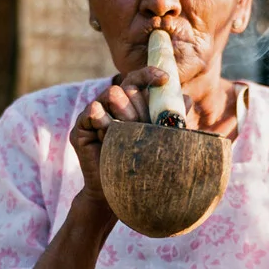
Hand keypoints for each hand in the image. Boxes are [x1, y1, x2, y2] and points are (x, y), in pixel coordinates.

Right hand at [69, 67, 169, 205]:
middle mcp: (111, 106)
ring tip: (128, 134)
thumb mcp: (163, 140)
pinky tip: (108, 134)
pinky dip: (102, 120)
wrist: (124, 194)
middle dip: (140, 106)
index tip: (165, 80)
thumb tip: (188, 99)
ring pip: (111, 94)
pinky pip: (92, 111)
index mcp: (130, 104)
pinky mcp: (80, 129)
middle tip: (145, 126)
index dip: (149, 74)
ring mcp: (94, 116)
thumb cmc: (146, 166)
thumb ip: (173, 119)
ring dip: (125, 113)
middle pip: (127, 87)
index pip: (138, 79)